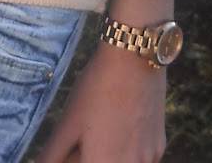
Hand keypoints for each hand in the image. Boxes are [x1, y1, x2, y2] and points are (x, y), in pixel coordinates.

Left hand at [34, 44, 165, 162]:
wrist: (133, 58)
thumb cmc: (96, 89)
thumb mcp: (67, 123)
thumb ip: (52, 154)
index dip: (74, 157)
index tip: (70, 146)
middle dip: (88, 156)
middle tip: (83, 135)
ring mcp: (148, 160)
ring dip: (108, 154)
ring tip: (101, 126)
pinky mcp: (159, 147)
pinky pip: (139, 158)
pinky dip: (126, 150)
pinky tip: (119, 124)